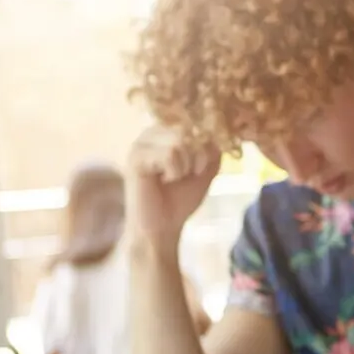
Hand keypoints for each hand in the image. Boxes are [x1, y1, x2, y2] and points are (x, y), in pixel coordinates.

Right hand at [127, 125, 220, 250]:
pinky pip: (170, 154)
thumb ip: (213, 148)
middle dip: (197, 159)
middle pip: (189, 132)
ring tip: (173, 179)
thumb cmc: (181, 198)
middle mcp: (152, 132)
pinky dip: (175, 172)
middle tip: (184, 176)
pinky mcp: (135, 157)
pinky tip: (163, 181)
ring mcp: (141, 143)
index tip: (197, 169)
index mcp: (167, 132)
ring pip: (180, 142)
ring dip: (185, 167)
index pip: (197, 126)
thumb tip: (218, 132)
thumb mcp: (206, 169)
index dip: (205, 150)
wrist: (163, 227)